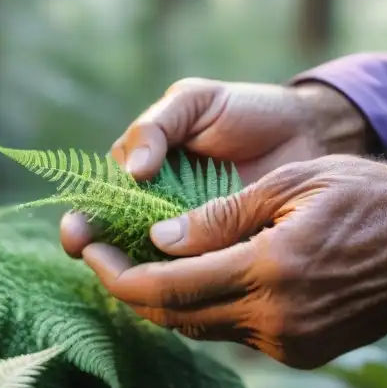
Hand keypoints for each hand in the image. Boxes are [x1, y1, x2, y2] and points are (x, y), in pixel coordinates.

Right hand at [61, 78, 373, 257]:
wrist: (309, 132)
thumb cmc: (245, 110)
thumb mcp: (195, 102)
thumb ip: (156, 127)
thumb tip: (132, 172)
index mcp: (140, 172)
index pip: (100, 201)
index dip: (84, 220)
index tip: (77, 234)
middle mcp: (156, 210)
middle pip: (116, 240)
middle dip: (98, 250)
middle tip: (89, 255)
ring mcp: (188, 236)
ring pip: (152, 264)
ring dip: (135, 273)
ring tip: (126, 278)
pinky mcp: (222, 255)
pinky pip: (195, 273)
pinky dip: (183, 281)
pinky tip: (176, 285)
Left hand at [77, 155, 386, 368]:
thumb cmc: (365, 195)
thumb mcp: (289, 184)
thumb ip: (219, 217)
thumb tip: (158, 239)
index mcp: (269, 272)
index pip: (167, 288)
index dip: (117, 274)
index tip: (90, 251)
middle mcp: (276, 320)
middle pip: (175, 316)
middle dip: (130, 289)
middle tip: (102, 256)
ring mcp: (291, 343)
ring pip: (201, 328)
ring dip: (166, 299)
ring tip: (140, 262)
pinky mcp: (303, 351)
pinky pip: (235, 332)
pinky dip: (207, 307)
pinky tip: (198, 276)